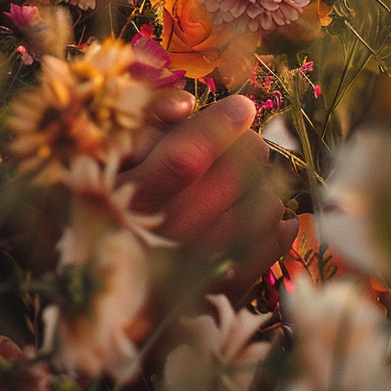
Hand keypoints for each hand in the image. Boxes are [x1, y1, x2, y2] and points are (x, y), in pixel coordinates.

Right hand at [128, 93, 297, 298]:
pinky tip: (261, 209)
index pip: (185, 159)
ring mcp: (202, 266)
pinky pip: (275, 241)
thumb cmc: (112, 205)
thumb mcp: (113, 159)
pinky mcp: (228, 286)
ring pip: (264, 204)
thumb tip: (186, 104)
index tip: (240, 107)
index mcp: (133, 201)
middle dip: (245, 145)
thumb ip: (144, 124)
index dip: (219, 126)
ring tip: (237, 182)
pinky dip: (278, 220)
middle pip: (235, 175)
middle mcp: (168, 236)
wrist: (116, 285)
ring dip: (259, 182)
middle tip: (236, 142)